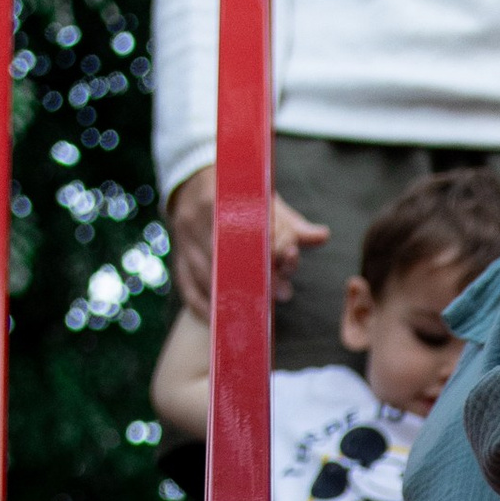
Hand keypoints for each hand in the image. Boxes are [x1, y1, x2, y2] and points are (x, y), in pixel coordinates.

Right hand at [165, 163, 330, 315]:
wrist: (190, 182)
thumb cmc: (236, 197)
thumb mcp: (263, 201)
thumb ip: (289, 225)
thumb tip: (323, 236)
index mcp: (223, 199)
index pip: (250, 229)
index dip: (273, 247)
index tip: (291, 261)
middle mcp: (199, 217)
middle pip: (228, 256)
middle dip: (257, 279)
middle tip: (282, 294)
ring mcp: (184, 238)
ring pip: (206, 275)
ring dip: (233, 297)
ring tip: (258, 310)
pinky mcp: (177, 255)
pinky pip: (187, 286)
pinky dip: (203, 306)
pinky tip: (221, 319)